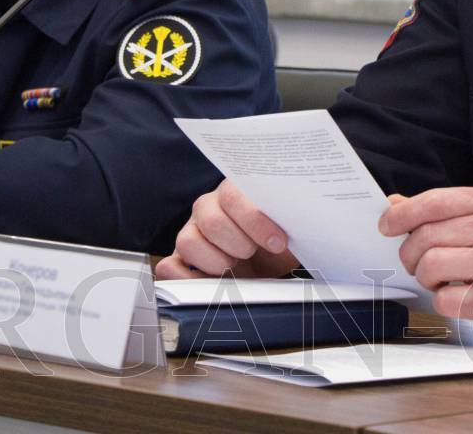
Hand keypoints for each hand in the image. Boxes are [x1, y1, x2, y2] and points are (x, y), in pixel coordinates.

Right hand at [156, 180, 300, 279]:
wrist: (272, 259)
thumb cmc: (280, 239)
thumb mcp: (290, 226)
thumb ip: (291, 216)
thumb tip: (303, 217)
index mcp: (235, 190)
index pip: (234, 195)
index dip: (255, 220)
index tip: (277, 242)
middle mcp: (208, 207)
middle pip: (211, 220)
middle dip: (239, 244)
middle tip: (253, 253)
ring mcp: (191, 232)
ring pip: (188, 241)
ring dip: (216, 261)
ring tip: (236, 269)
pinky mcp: (181, 259)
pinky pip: (169, 266)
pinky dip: (185, 278)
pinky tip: (211, 282)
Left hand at [379, 186, 472, 345]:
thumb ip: (449, 212)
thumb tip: (397, 204)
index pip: (435, 201)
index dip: (402, 214)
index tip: (387, 226)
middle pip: (427, 236)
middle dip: (412, 254)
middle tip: (418, 263)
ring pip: (431, 267)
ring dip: (426, 278)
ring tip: (440, 280)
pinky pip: (446, 299)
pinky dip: (443, 301)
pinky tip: (459, 296)